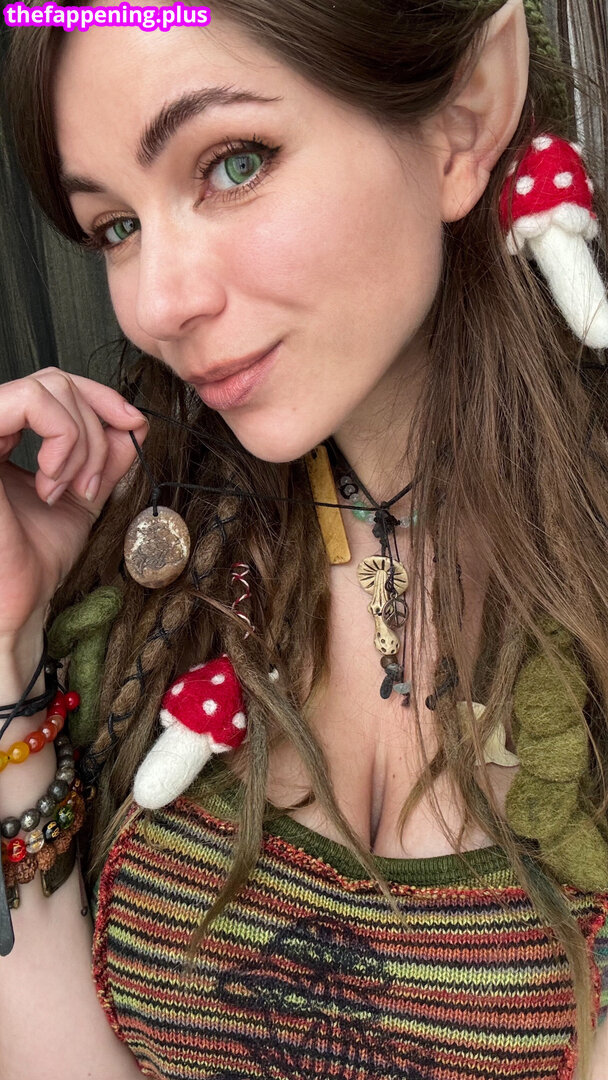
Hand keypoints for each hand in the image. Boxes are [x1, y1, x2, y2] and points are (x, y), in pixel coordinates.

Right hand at [0, 366, 148, 638]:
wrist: (12, 603)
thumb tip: (134, 423)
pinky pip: (29, 400)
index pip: (52, 387)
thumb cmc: (32, 561)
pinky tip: (53, 482)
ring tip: (67, 489)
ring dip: (79, 440)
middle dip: (94, 429)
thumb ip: (102, 459)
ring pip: (46, 387)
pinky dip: (62, 437)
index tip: (135, 425)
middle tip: (90, 484)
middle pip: (54, 381)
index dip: (100, 397)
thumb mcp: (80, 498)